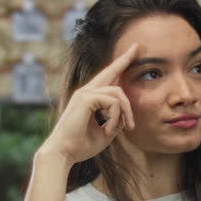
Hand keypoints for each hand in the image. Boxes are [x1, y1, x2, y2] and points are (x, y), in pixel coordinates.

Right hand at [37, 43, 138, 164]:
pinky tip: (110, 129)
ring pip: (118, 93)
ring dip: (126, 112)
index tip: (131, 53)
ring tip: (125, 129)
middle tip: (137, 46)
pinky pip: (112, 102)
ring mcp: (84, 93)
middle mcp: (86, 92)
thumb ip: (115, 122)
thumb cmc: (80, 147)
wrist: (63, 154)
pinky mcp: (85, 99)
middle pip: (110, 71)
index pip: (106, 79)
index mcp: (88, 98)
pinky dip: (116, 117)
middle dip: (124, 59)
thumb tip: (125, 116)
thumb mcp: (104, 134)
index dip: (119, 66)